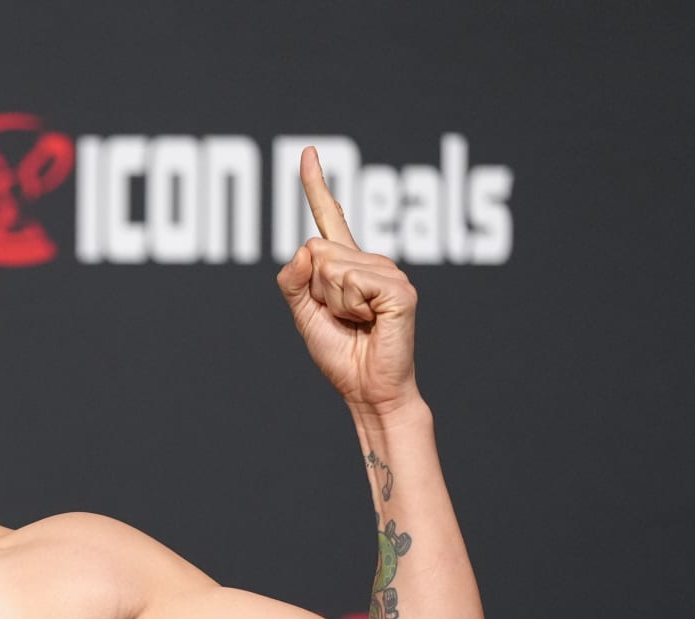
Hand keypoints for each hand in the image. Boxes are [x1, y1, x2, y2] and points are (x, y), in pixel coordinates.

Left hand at [276, 146, 420, 419]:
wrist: (365, 389)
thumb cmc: (340, 354)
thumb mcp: (302, 314)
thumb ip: (293, 280)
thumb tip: (307, 245)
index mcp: (347, 265)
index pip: (329, 218)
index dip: (316, 185)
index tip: (308, 153)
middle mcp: (370, 261)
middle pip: (317, 250)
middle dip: (315, 290)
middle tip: (340, 317)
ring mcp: (389, 272)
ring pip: (332, 266)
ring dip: (333, 303)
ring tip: (357, 322)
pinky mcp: (401, 289)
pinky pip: (352, 282)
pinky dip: (350, 308)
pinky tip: (370, 321)